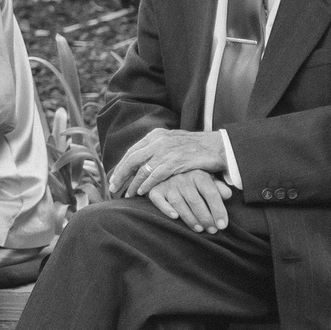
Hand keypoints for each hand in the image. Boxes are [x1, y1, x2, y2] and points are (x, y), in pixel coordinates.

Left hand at [109, 129, 228, 198]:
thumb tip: (142, 157)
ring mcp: (165, 151)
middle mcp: (158, 141)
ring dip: (132, 184)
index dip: (121, 165)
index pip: (132, 151)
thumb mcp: (173, 141)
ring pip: (141, 169)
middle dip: (120, 175)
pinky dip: (146, 185)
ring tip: (127, 195)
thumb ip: (158, 147)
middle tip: (112, 188)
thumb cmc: (196, 147)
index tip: (114, 177)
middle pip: (131, 159)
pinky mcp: (174, 162)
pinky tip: (142, 193)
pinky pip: (154, 176)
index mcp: (156, 135)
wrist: (218, 146)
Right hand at [145, 168, 228, 233]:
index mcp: (198, 175)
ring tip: (199, 229)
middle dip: (205, 217)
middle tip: (212, 230)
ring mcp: (168, 184)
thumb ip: (218, 188)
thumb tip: (228, 194)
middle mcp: (183, 178)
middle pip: (195, 200)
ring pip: (179, 203)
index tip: (223, 225)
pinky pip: (158, 200)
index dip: (218, 210)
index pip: (211, 192)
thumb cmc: (194, 181)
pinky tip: (174, 217)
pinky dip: (166, 208)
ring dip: (189, 218)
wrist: (169, 170)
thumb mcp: (208, 181)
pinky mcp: (155, 190)